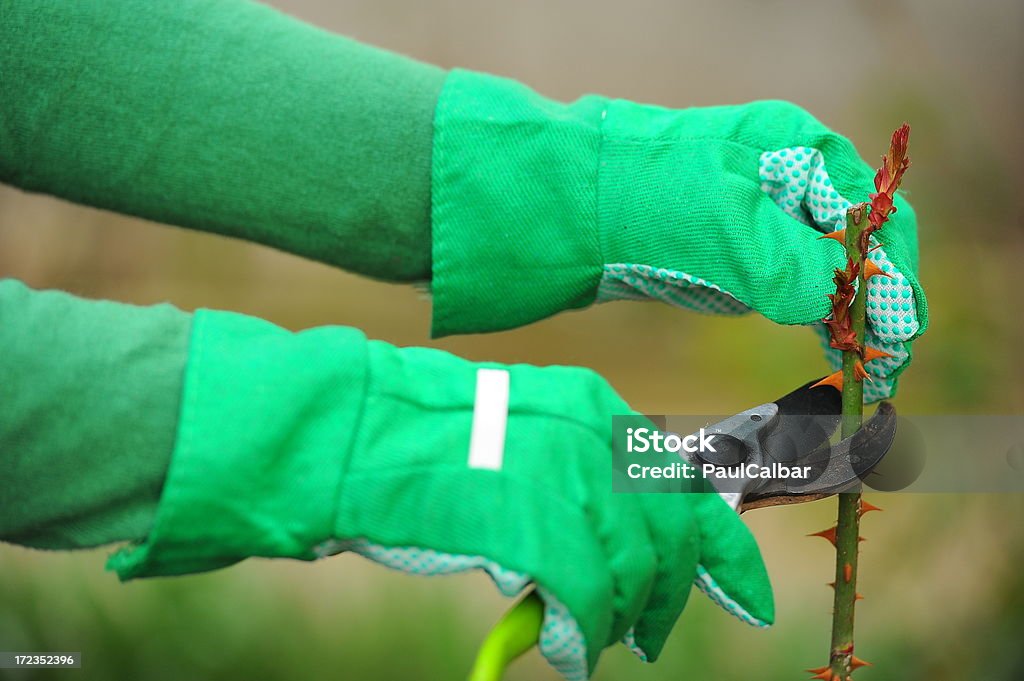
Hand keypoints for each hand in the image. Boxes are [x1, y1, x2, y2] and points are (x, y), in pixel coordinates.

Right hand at [109, 312, 771, 679]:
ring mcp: (567, 478)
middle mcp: (595, 435)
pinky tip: (567, 651)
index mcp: (597, 407)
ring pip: (632, 574)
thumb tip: (628, 537)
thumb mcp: (528, 432)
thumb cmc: (432, 439)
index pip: (690, 484)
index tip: (749, 596)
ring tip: (589, 642)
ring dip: (617, 621)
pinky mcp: (536, 525)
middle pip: (670, 536)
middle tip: (648, 634)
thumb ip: (584, 472)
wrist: (361, 434)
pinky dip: (582, 638)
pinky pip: (586, 602)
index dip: (725, 551)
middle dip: (666, 596)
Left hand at [595, 99, 925, 401]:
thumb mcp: (726, 226)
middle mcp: (790, 176)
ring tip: (867, 369)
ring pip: (831, 267)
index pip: (876, 217)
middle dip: (879, 303)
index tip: (898, 339)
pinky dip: (817, 314)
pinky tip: (829, 347)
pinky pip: (797, 282)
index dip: (894, 278)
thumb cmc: (646, 201)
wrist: (567, 208)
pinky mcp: (737, 248)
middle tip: (887, 367)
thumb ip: (792, 265)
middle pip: (860, 243)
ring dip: (852, 315)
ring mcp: (763, 213)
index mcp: (800, 149)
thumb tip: (838, 303)